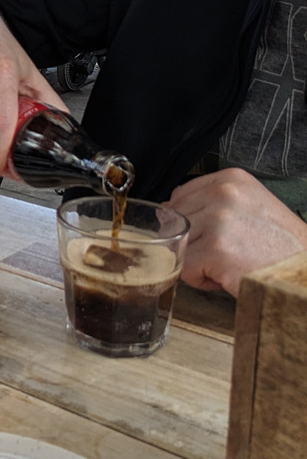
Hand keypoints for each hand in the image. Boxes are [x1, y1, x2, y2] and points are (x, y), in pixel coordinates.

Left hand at [167, 168, 306, 295]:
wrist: (303, 273)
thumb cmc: (280, 247)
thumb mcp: (250, 208)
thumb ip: (209, 204)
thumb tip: (165, 210)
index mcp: (231, 179)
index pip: (181, 196)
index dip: (191, 222)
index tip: (216, 235)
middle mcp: (223, 193)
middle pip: (176, 220)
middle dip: (194, 243)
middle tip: (228, 254)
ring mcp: (218, 219)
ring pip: (179, 243)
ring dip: (198, 261)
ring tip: (229, 264)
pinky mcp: (216, 249)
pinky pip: (185, 267)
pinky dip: (201, 279)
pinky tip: (227, 276)